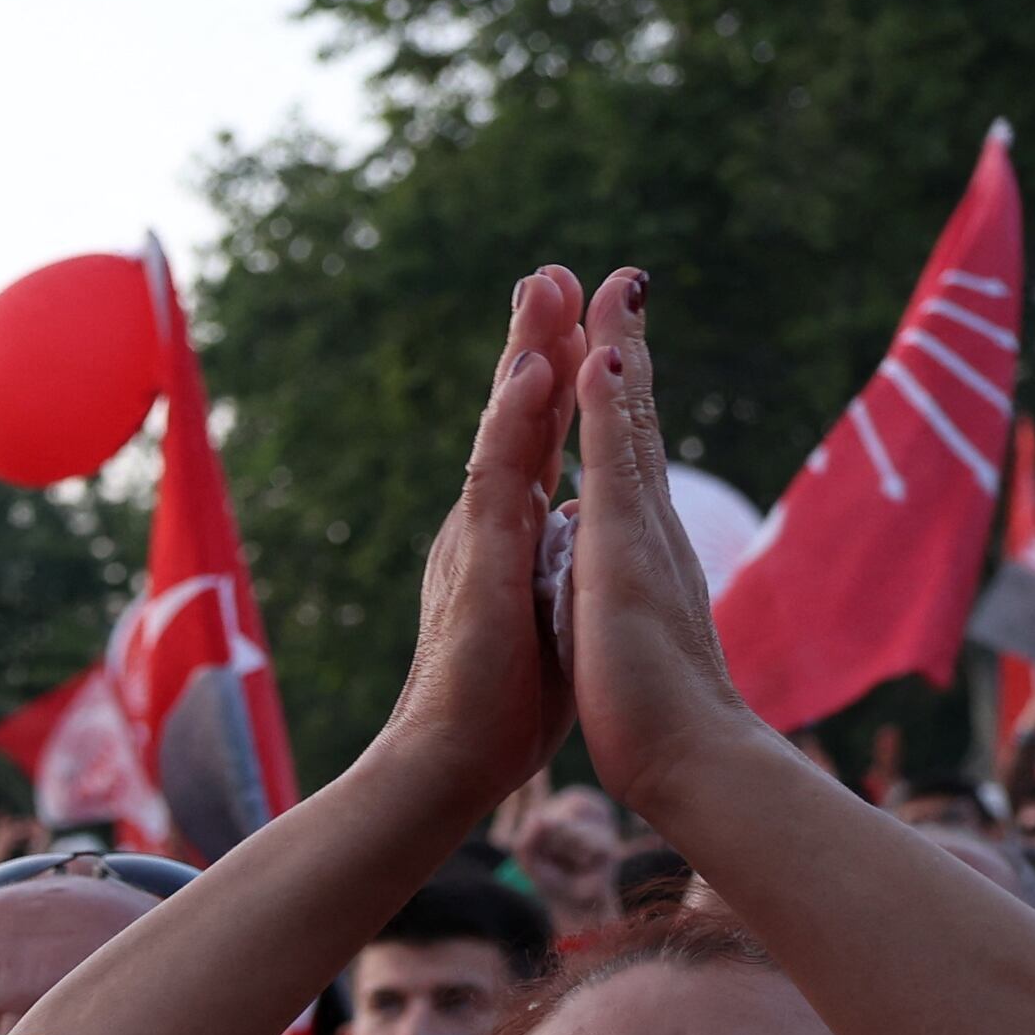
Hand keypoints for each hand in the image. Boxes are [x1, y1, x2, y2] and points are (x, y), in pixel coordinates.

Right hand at [377, 266, 588, 822]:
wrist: (453, 764)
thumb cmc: (504, 705)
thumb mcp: (547, 612)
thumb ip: (556, 561)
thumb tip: (569, 525)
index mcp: (513, 534)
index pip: (540, 437)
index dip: (559, 374)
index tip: (582, 313)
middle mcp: (488, 522)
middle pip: (517, 413)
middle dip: (537, 337)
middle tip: (554, 269)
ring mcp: (480, 537)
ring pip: (503, 427)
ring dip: (525, 352)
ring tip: (544, 287)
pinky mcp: (479, 562)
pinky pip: (497, 474)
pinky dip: (513, 417)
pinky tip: (532, 369)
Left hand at [560, 268, 774, 811]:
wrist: (689, 757)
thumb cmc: (652, 709)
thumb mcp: (623, 626)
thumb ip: (620, 587)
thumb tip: (613, 568)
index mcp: (634, 547)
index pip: (622, 457)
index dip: (616, 398)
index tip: (610, 339)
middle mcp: (645, 528)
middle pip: (630, 421)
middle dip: (623, 347)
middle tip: (622, 279)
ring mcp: (640, 533)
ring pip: (626, 426)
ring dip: (617, 352)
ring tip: (615, 287)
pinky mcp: (625, 553)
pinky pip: (612, 466)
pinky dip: (607, 410)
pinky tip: (601, 356)